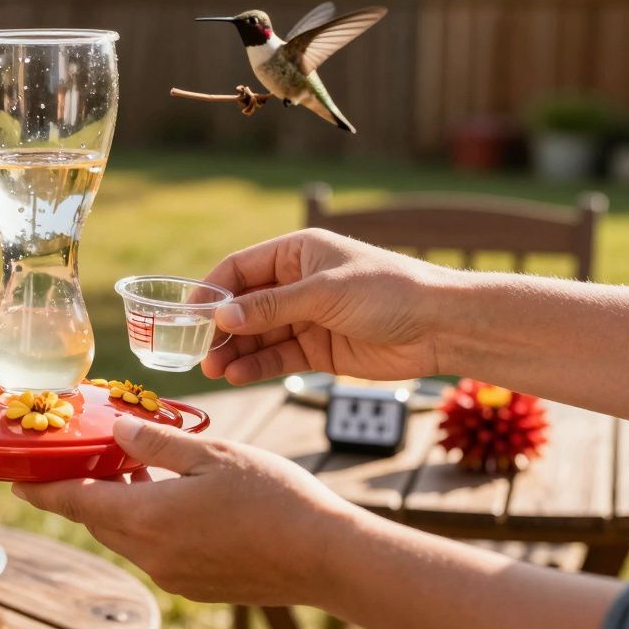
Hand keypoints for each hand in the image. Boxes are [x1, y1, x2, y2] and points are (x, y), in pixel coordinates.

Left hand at [13, 416, 361, 604]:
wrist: (326, 556)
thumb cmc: (273, 496)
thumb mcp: (210, 453)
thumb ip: (156, 441)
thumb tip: (116, 429)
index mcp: (146, 519)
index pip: (73, 502)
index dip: (40, 489)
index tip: (15, 478)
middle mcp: (151, 554)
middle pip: (97, 519)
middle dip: (81, 491)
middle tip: (75, 460)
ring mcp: (174, 575)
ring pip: (127, 535)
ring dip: (118, 504)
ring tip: (128, 468)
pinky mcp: (196, 584)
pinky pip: (154, 549)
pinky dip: (147, 521)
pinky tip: (169, 496)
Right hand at [202, 228, 447, 384]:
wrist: (441, 326)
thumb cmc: (388, 291)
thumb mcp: (324, 292)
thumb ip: (270, 307)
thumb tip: (220, 318)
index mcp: (296, 253)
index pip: (239, 269)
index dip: (211, 291)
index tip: (187, 316)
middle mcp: (296, 283)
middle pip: (243, 306)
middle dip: (220, 328)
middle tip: (198, 352)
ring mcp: (306, 318)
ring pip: (257, 335)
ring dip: (234, 352)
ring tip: (214, 369)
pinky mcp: (318, 350)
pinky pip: (277, 357)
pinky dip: (257, 366)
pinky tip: (238, 375)